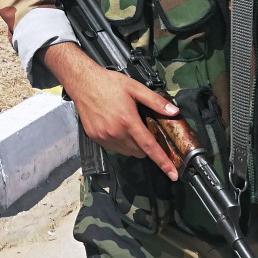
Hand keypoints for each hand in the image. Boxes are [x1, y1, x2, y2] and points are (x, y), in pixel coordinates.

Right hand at [46, 43, 180, 180]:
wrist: (83, 83)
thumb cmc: (109, 83)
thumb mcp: (135, 88)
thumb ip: (155, 101)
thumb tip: (174, 112)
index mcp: (128, 121)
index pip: (149, 147)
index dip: (163, 162)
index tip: (173, 175)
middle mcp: (115, 133)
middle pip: (139, 152)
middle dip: (146, 146)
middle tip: (144, 130)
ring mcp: (104, 137)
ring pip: (126, 152)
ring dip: (133, 145)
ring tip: (129, 127)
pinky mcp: (95, 137)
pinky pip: (114, 148)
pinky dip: (120, 143)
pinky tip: (116, 128)